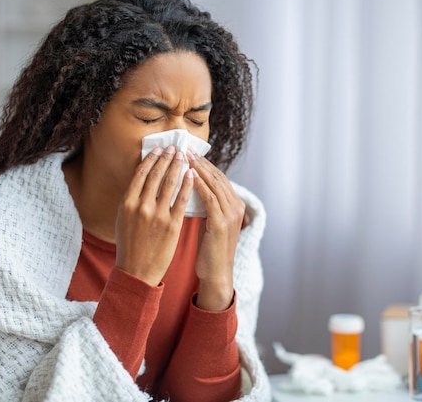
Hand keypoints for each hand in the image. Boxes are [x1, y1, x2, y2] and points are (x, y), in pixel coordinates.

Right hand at [115, 145, 193, 285]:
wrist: (137, 270)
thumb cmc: (130, 245)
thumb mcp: (124, 218)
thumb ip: (132, 199)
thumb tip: (143, 179)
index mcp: (127, 203)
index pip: (141, 174)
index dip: (151, 159)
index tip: (159, 149)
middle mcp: (141, 206)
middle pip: (156, 175)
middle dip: (166, 158)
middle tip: (174, 147)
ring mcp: (158, 215)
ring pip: (170, 184)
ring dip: (177, 167)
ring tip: (183, 157)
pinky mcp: (172, 225)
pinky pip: (182, 200)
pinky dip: (187, 185)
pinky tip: (191, 175)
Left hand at [187, 150, 245, 310]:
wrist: (216, 274)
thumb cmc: (210, 250)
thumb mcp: (211, 223)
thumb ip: (208, 205)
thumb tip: (193, 187)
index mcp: (235, 205)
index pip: (219, 177)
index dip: (204, 163)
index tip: (189, 152)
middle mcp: (236, 207)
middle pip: (218, 176)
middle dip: (201, 161)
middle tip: (185, 147)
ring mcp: (231, 215)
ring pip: (214, 184)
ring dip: (199, 168)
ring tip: (184, 156)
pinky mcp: (222, 223)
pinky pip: (210, 198)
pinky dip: (199, 185)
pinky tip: (188, 175)